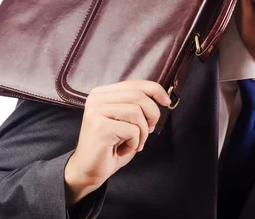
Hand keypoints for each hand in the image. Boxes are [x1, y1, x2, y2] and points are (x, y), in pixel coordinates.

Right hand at [64, 79, 170, 205]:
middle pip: (138, 95)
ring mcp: (96, 112)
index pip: (134, 83)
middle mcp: (96, 99)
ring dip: (143, 132)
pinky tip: (124, 150)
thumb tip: (161, 98)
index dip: (155, 90)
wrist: (88, 171)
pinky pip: (132, 130)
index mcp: (102, 93)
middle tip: (150, 130)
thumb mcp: (126, 121)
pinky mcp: (100, 128)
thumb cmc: (110, 146)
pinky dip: (134, 142)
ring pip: (137, 112)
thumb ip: (136, 105)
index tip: (166, 102)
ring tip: (135, 143)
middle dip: (152, 114)